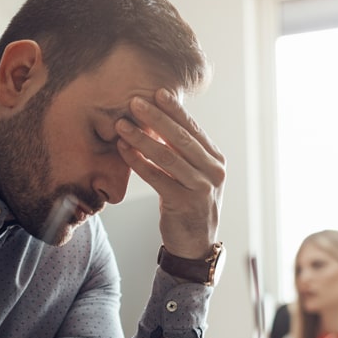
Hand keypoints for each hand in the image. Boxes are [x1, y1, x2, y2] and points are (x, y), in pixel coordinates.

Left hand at [115, 88, 225, 258]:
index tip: (158, 92)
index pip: (193, 130)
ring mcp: (201, 188)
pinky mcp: (185, 203)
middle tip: (135, 101)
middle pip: (181, 139)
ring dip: (142, 139)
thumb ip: (182, 154)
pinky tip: (124, 150)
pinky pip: (157, 178)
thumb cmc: (189, 205)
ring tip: (122, 125)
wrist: (196, 245)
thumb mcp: (192, 176)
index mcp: (216, 160)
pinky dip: (139, 163)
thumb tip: (160, 124)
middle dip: (157, 118)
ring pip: (168, 157)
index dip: (175, 110)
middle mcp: (213, 172)